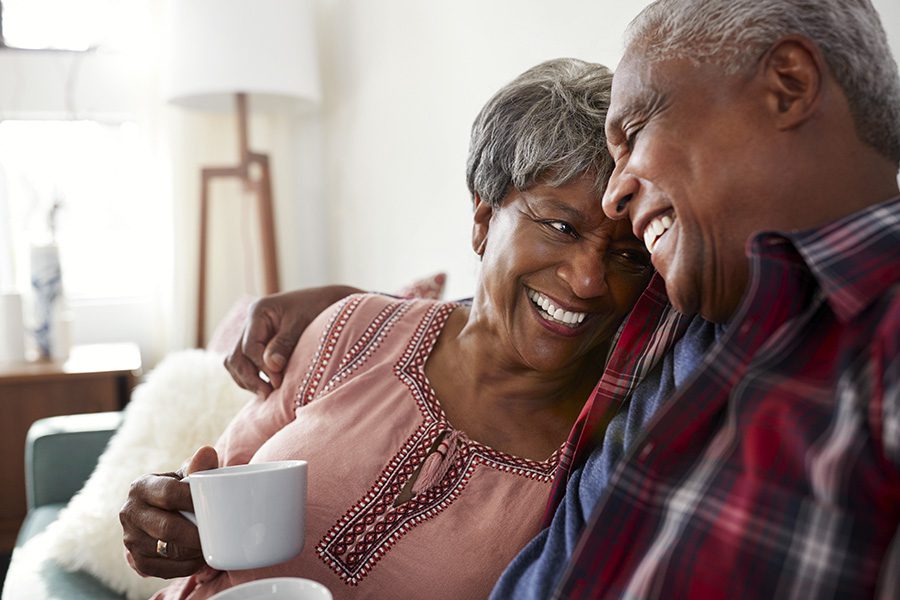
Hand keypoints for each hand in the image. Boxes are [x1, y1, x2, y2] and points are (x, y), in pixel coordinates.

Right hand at [120, 446, 218, 578]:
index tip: (214, 507)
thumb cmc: (178, 490)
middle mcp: (129, 513)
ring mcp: (130, 539)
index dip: (193, 501)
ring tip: (210, 546)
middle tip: (216, 534)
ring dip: (192, 552)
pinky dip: (185, 566)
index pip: (169, 494)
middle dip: (195, 534)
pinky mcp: (136, 561)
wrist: (159, 513)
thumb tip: (207, 453)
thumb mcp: (186, 475)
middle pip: (166, 528)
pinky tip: (197, 558)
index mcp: (141, 487)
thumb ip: (198, 466)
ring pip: (166, 551)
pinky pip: (163, 569)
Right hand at [224, 285, 359, 395]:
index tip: (278, 382)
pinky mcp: (257, 344)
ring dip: (247, 380)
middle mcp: (250, 322)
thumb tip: (271, 366)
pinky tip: (267, 387)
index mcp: (258, 312)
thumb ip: (284, 344)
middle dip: (249, 378)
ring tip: (267, 394)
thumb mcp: (302, 324)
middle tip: (267, 394)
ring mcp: (251, 334)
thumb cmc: (317, 308)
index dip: (262, 368)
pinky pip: (245, 364)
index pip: (250, 347)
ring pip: (235, 362)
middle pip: (235, 357)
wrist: (329, 302)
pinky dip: (252, 377)